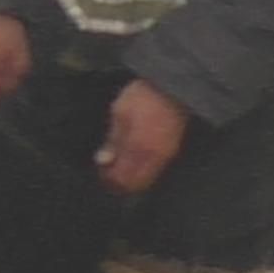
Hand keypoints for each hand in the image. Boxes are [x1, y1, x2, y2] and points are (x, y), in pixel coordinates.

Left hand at [95, 81, 190, 197]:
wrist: (172, 87)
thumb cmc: (142, 97)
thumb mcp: (120, 113)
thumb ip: (112, 140)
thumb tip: (102, 160)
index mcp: (137, 146)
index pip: (121, 177)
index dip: (109, 179)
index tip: (101, 171)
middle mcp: (153, 156)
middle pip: (135, 185)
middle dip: (120, 183)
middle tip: (108, 172)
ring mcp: (165, 156)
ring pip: (146, 181)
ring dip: (132, 179)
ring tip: (120, 166)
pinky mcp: (172, 151)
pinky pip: (155, 171)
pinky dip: (143, 172)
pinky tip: (134, 161)